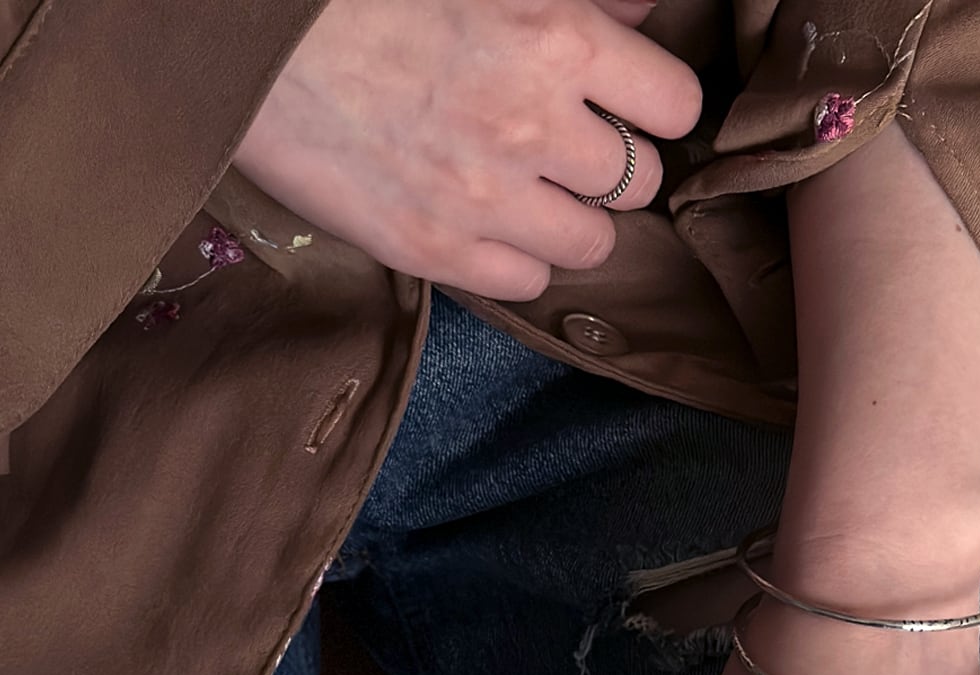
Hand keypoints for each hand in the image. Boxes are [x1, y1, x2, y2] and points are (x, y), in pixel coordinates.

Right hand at [233, 0, 700, 300]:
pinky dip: (522, 258)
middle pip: (638, 179)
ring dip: (575, 218)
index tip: (631, 104)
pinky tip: (493, 223)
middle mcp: (531, 124)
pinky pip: (527, 283)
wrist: (247, 37)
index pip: (673, 102)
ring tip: (536, 190)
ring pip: (592, 243)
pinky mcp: (433, 249)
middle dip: (612, 161)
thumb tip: (643, 14)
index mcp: (556, 37)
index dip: (656, 104)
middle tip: (573, 147)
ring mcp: (483, 198)